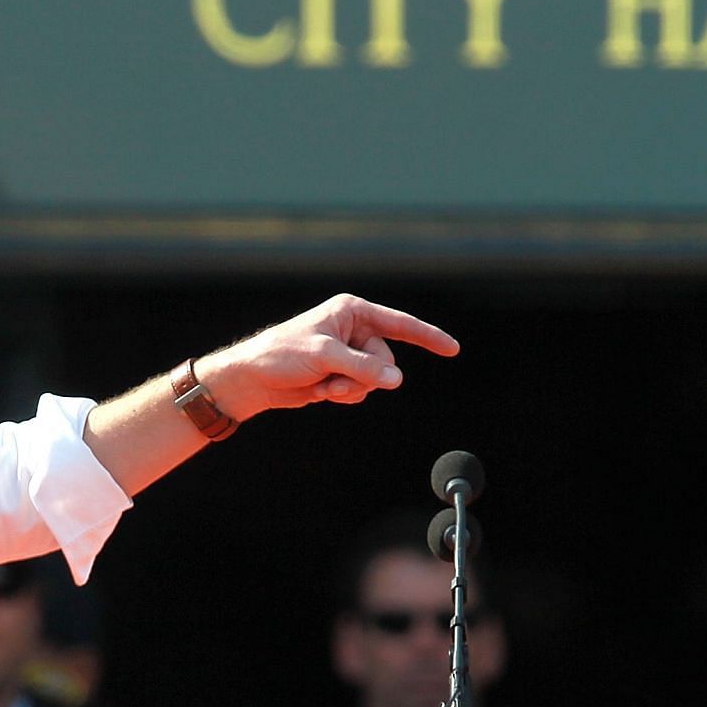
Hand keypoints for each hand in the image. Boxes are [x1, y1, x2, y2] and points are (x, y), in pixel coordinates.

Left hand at [196, 293, 458, 420]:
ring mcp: (348, 353)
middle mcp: (354, 329)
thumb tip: (397, 380)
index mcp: (352, 311)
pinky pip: (361, 390)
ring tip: (325, 386)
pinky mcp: (341, 374)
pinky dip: (344, 395)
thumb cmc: (281, 355)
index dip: (427, 337)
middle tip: (335, 378)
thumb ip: (363, 367)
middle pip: (386, 360)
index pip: (399, 324)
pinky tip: (321, 392)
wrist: (253, 378)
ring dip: (352, 388)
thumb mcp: (324, 356)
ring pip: (375, 379)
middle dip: (365, 375)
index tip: (453, 349)